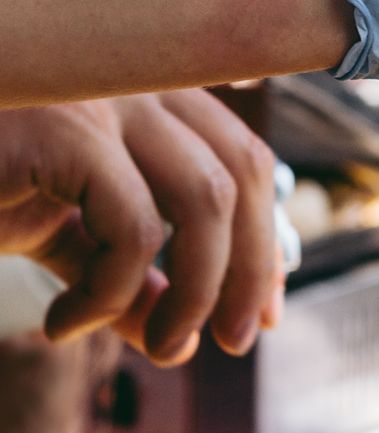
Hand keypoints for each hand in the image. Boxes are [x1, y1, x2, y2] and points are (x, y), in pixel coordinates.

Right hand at [0, 92, 283, 362]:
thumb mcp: (59, 233)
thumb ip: (122, 274)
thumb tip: (175, 335)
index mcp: (147, 96)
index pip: (244, 161)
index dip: (265, 242)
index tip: (259, 316)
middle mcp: (136, 83)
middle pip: (240, 176)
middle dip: (249, 271)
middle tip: (231, 345)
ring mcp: (103, 97)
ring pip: (206, 200)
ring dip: (196, 293)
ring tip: (162, 349)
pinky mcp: (63, 129)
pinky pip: (134, 228)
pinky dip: (111, 294)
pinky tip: (61, 325)